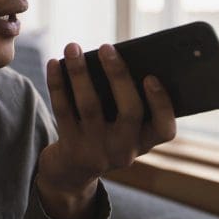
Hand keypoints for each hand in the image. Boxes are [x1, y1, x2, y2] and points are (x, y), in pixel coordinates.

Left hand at [35, 42, 176, 218]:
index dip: (162, 104)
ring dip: (80, 72)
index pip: (165, 129)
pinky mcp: (71, 148)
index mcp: (145, 142)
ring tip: (72, 48)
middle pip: (130, 112)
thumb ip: (125, 100)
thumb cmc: (102, 133)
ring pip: (90, 106)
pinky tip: (53, 63)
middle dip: (118, 75)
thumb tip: (112, 57)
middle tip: (106, 47)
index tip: (151, 77)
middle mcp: (125, 150)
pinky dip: (57, 84)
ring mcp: (97, 151)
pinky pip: (63, 110)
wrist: (71, 171)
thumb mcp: (120, 127)